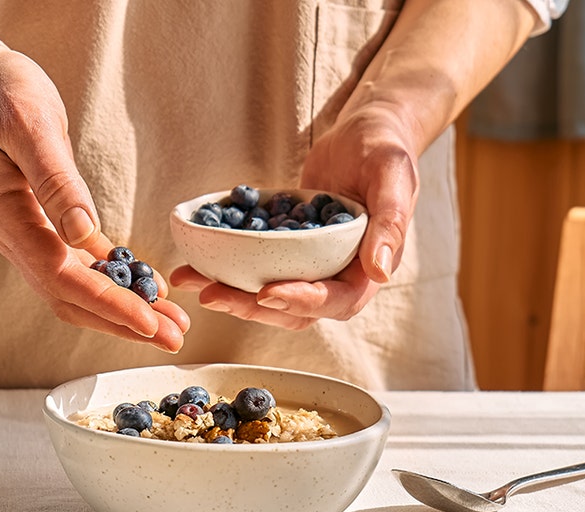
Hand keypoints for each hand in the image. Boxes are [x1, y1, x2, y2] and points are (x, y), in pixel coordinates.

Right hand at [0, 48, 189, 350]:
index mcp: (4, 214)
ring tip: (169, 324)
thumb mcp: (30, 124)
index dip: (105, 303)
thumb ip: (54, 181)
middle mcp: (11, 236)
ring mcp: (26, 235)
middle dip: (122, 322)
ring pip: (75, 290)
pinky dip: (113, 283)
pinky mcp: (43, 226)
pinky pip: (79, 267)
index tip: (148, 322)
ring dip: (121, 311)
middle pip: (68, 297)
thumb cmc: (3, 92)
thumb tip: (83, 235)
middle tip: (174, 338)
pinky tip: (146, 290)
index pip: (59, 276)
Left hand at [170, 105, 417, 328]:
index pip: (335, 301)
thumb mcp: (393, 177)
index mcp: (367, 269)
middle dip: (251, 306)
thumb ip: (390, 222)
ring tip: (191, 279)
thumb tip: (379, 271)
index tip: (267, 293)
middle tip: (212, 294)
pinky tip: (193, 258)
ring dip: (231, 292)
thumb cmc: (386, 148)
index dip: (301, 302)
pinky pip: (256, 264)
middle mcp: (337, 275)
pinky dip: (225, 265)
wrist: (365, 130)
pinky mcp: (286, 248)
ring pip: (269, 293)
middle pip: (294, 309)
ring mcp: (309, 264)